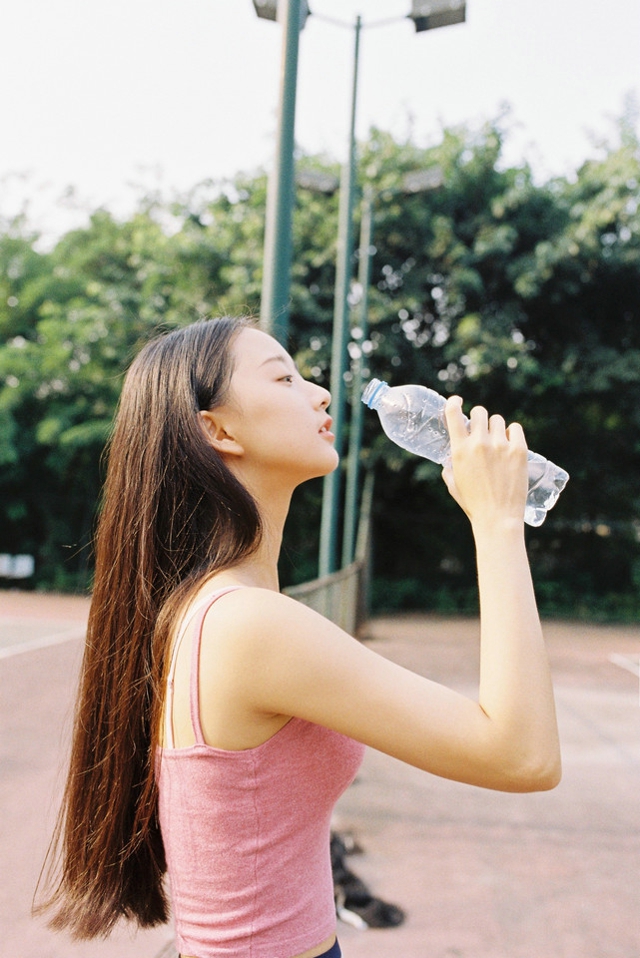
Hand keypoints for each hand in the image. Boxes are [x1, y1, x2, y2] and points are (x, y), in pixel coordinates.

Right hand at [442, 396, 527, 528]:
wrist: (498, 518)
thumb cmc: (474, 504)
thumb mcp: (453, 484)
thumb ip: (450, 467)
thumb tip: (451, 458)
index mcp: (460, 450)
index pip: (453, 413)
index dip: (454, 402)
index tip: (457, 401)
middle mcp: (479, 443)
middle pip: (479, 412)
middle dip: (479, 418)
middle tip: (482, 429)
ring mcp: (501, 445)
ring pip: (497, 420)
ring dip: (495, 427)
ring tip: (497, 441)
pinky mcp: (519, 450)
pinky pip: (516, 428)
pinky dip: (512, 433)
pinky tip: (510, 443)